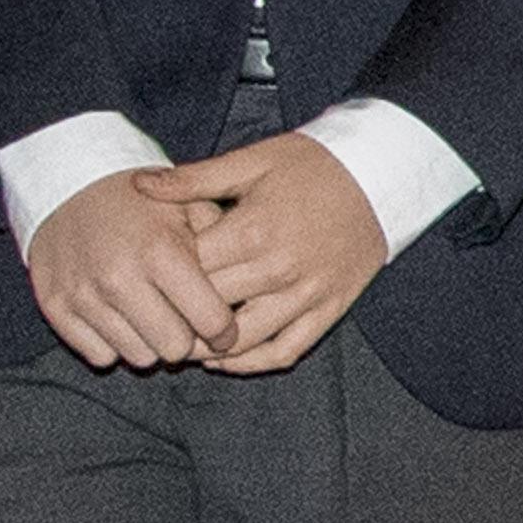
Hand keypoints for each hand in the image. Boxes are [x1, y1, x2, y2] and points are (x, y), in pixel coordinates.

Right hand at [24, 170, 235, 371]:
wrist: (69, 183)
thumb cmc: (141, 202)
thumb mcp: (189, 209)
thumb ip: (222, 251)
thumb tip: (247, 294)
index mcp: (162, 253)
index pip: (212, 322)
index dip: (226, 330)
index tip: (224, 327)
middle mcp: (120, 279)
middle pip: (175, 350)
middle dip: (187, 339)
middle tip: (183, 320)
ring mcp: (84, 295)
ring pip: (138, 357)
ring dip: (149, 342)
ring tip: (150, 314)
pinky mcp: (55, 307)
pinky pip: (100, 356)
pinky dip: (113, 344)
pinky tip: (119, 318)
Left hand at [145, 134, 385, 374]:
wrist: (383, 175)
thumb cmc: (313, 164)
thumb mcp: (253, 160)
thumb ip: (194, 179)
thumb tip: (139, 185)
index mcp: (253, 231)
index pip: (188, 270)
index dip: (158, 276)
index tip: (142, 276)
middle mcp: (279, 269)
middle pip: (208, 308)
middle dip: (172, 315)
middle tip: (147, 317)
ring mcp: (307, 294)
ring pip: (242, 340)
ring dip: (204, 350)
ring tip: (178, 343)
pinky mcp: (330, 309)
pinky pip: (286, 351)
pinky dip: (252, 363)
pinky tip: (225, 359)